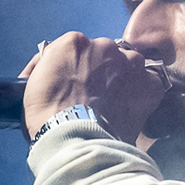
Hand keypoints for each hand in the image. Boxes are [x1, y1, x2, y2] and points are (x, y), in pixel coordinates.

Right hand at [19, 32, 167, 144]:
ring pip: (129, 65)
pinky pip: (149, 83)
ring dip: (122, 79)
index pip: (79, 49)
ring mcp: (130, 64)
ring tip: (113, 104)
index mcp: (74, 42)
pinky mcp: (149, 84)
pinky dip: (142, 94)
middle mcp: (105, 45)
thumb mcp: (34, 83)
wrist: (77, 142)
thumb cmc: (49, 117)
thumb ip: (51, 65)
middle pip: (105, 55)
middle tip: (94, 95)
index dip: (77, 68)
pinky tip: (129, 109)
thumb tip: (57, 65)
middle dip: (100, 71)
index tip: (77, 83)